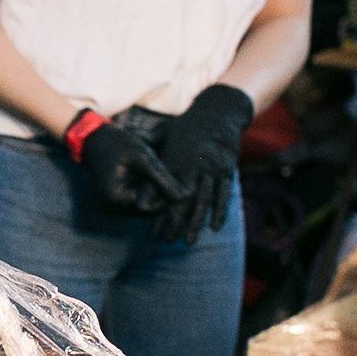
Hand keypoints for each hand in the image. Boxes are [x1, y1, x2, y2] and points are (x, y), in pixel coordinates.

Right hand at [69, 112, 186, 215]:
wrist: (94, 138)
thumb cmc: (117, 144)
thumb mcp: (142, 157)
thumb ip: (161, 178)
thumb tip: (182, 197)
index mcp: (115, 198)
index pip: (150, 209)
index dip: (167, 199)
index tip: (181, 186)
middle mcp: (111, 207)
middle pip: (146, 210)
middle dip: (161, 197)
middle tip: (176, 181)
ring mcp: (111, 205)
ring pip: (142, 206)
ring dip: (154, 194)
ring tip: (166, 178)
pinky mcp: (114, 200)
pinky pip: (135, 201)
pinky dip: (146, 191)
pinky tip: (154, 178)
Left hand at [152, 85, 254, 245]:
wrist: (218, 114)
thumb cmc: (186, 127)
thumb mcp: (164, 134)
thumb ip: (149, 154)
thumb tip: (129, 169)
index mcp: (178, 157)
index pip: (165, 188)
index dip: (157, 209)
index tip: (151, 225)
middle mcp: (196, 164)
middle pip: (184, 199)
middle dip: (175, 222)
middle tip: (166, 241)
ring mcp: (213, 168)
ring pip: (204, 200)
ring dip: (196, 223)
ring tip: (188, 241)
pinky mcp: (227, 170)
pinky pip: (223, 194)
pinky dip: (219, 211)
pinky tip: (214, 227)